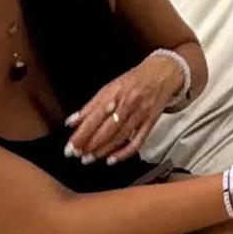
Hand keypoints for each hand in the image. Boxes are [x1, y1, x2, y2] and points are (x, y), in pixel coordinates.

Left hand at [65, 54, 180, 163]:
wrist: (162, 73)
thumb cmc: (133, 80)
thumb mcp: (108, 88)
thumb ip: (90, 106)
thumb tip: (71, 122)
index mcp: (114, 94)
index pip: (94, 118)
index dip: (81, 134)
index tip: (70, 147)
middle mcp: (127, 105)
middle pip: (106, 129)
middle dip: (90, 145)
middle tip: (77, 155)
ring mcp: (140, 115)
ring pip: (120, 137)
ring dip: (102, 150)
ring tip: (89, 159)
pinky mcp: (150, 123)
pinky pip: (137, 141)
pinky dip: (124, 153)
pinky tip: (112, 159)